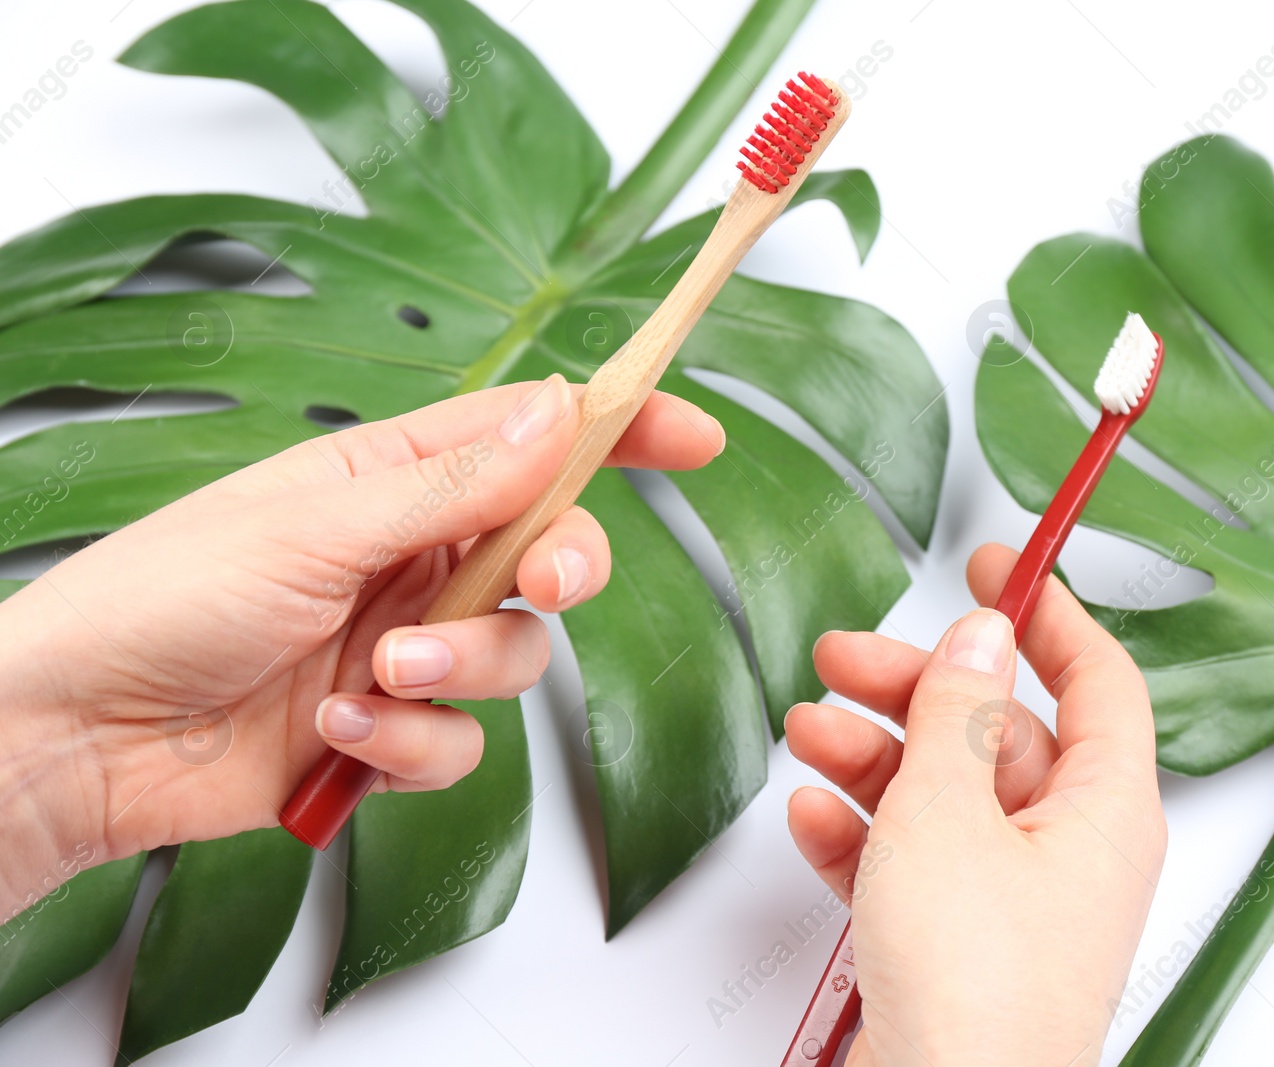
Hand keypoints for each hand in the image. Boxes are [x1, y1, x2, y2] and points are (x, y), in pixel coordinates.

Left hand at [0, 376, 722, 905]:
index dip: (618, 430)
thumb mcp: (317, 525)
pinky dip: (414, 742)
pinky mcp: (388, 728)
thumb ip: (452, 484)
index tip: (691, 435)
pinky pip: (462, 742)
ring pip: (516, 658)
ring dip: (461, 672)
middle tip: (539, 580)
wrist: (81, 735)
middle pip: (550, 551)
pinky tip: (342, 732)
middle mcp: (414, 559)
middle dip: (559, 568)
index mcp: (395, 479)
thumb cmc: (164, 598)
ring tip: (378, 676)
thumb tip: (558, 414)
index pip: (531, 439)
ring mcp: (405, 645)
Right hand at [785, 543, 1165, 1066]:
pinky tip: (814, 816)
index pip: (1099, 680)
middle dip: (917, 689)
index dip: (1050, 613)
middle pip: (998, 732)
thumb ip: (957, 714)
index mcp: (1104, 809)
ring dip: (873, 756)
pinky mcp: (955, 945)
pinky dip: (861, 832)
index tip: (1000, 564)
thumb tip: (980, 637)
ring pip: (944, 795)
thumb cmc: (975, 991)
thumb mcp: (949, 813)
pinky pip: (911, 862)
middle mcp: (1067, 852)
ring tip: (809, 732)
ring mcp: (1010, 902)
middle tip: (848, 656)